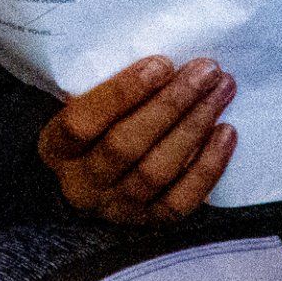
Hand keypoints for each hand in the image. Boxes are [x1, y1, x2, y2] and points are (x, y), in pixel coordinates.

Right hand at [39, 55, 236, 223]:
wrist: (91, 180)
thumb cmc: (91, 125)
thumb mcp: (78, 105)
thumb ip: (104, 87)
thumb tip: (162, 60)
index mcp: (55, 148)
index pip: (82, 123)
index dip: (122, 93)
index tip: (161, 63)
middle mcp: (82, 183)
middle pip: (126, 145)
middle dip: (171, 104)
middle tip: (205, 71)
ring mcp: (116, 207)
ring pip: (157, 170)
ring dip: (195, 127)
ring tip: (221, 92)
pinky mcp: (149, 221)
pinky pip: (182, 200)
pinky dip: (208, 166)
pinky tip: (226, 132)